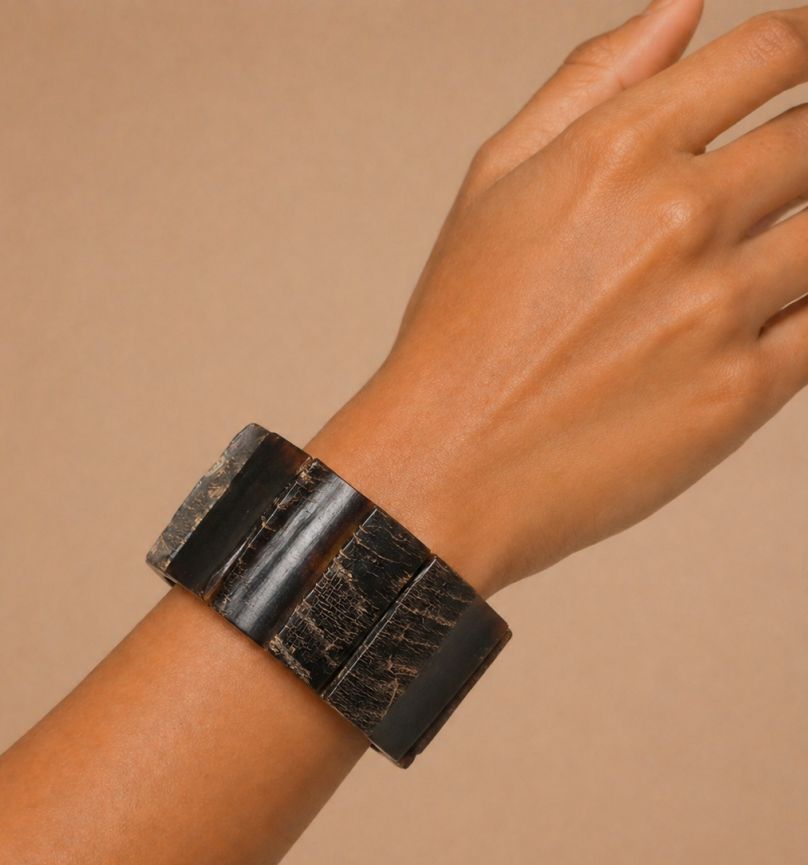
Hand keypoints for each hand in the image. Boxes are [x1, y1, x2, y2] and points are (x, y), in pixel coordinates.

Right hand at [311, 0, 807, 596]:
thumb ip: (589, 83)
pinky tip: (756, 312)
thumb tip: (680, 7)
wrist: (446, 466)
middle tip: (772, 181)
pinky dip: (805, 307)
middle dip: (804, 148)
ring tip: (744, 259)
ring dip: (806, 230)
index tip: (801, 71)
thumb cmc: (459, 333)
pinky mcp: (744, 391)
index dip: (802, 52)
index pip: (773, 53)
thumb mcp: (494, 185)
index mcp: (618, 152)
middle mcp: (680, 217)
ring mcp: (719, 306)